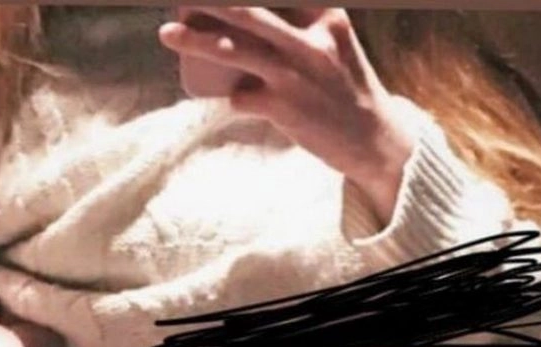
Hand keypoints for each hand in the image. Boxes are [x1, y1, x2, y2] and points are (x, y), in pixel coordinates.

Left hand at [158, 7, 417, 223]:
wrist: (373, 140)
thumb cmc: (346, 90)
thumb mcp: (335, 43)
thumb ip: (305, 24)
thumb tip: (246, 22)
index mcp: (325, 16)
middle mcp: (310, 41)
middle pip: (248, 11)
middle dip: (210, 2)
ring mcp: (296, 75)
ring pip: (235, 50)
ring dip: (196, 41)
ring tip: (167, 32)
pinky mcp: (285, 108)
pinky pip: (241, 97)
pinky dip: (233, 98)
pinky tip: (234, 100)